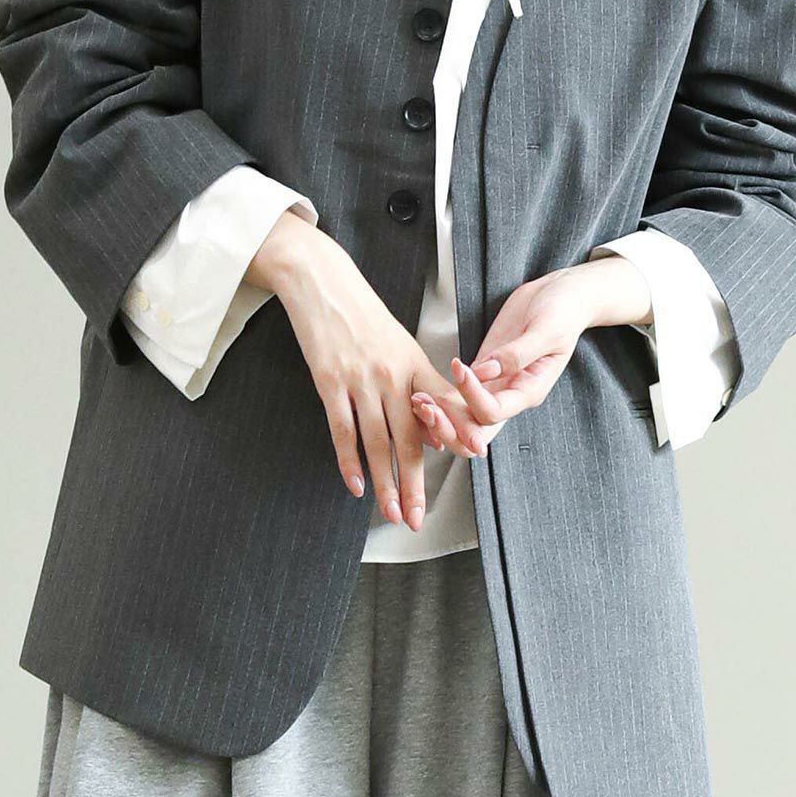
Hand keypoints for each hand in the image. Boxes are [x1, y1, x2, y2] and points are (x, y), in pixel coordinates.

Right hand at [270, 231, 495, 531]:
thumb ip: (416, 381)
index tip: (474, 457)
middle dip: (415, 483)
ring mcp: (360, 379)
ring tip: (391, 513)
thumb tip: (429, 424)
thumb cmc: (361, 311)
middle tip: (418, 516)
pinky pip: (342, 430)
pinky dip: (350, 461)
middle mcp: (392, 374)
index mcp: (414, 361)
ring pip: (378, 442)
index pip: (442, 405)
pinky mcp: (330, 381)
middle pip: (410, 438)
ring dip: (386, 484)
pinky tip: (357, 485)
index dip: (459, 432)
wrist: (321, 280)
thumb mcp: (398, 340)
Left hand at [408, 264, 603, 444]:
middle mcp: (511, 395)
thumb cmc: (563, 311)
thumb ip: (518, 353)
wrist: (562, 295)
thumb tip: (486, 371)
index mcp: (530, 391)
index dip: (472, 396)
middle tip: (424, 406)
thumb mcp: (547, 329)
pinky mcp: (485, 370)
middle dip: (448, 426)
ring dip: (440, 416)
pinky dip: (441, 398)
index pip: (493, 411)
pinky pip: (460, 394)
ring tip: (417, 400)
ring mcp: (496, 385)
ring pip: (464, 418)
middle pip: (476, 430)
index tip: (460, 367)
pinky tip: (422, 392)